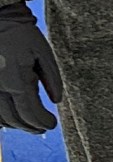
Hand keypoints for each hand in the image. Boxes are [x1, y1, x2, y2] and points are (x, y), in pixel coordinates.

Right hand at [0, 0, 62, 134]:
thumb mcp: (43, 53)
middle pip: (15, 119)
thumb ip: (52, 78)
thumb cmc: (22, 35)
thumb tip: (57, 101)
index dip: (43, 122)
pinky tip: (13, 115)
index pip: (31, 113)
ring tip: (31, 123)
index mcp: (17, 80)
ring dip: (17, 124)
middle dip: (32, 126)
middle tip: (44, 127)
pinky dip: (3, 117)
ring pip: (1, 118)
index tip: (53, 124)